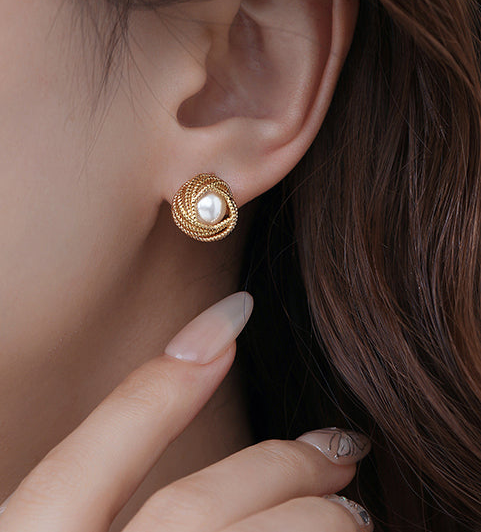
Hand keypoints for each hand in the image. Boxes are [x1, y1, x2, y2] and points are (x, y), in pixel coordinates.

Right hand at [0, 292, 372, 530]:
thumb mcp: (38, 531)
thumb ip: (77, 490)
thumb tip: (181, 390)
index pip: (88, 462)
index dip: (163, 383)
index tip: (234, 312)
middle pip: (193, 513)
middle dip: (280, 469)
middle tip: (341, 445)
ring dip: (311, 518)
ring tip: (354, 506)